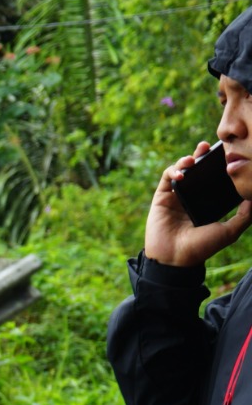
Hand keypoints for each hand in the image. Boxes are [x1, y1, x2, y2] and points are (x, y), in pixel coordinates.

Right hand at [145, 142, 251, 266]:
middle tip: (209, 146)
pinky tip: (182, 173)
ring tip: (194, 156)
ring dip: (187, 160)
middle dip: (203, 156)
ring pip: (182, 170)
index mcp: (208, 204)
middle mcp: (192, 198)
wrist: (175, 258)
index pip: (215, 180)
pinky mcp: (161, 197)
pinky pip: (167, 178)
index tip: (228, 156)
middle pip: (198, 171)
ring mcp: (176, 196)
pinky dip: (174, 171)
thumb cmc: (202, 247)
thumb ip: (245, 215)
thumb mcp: (230, 231)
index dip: (220, 167)